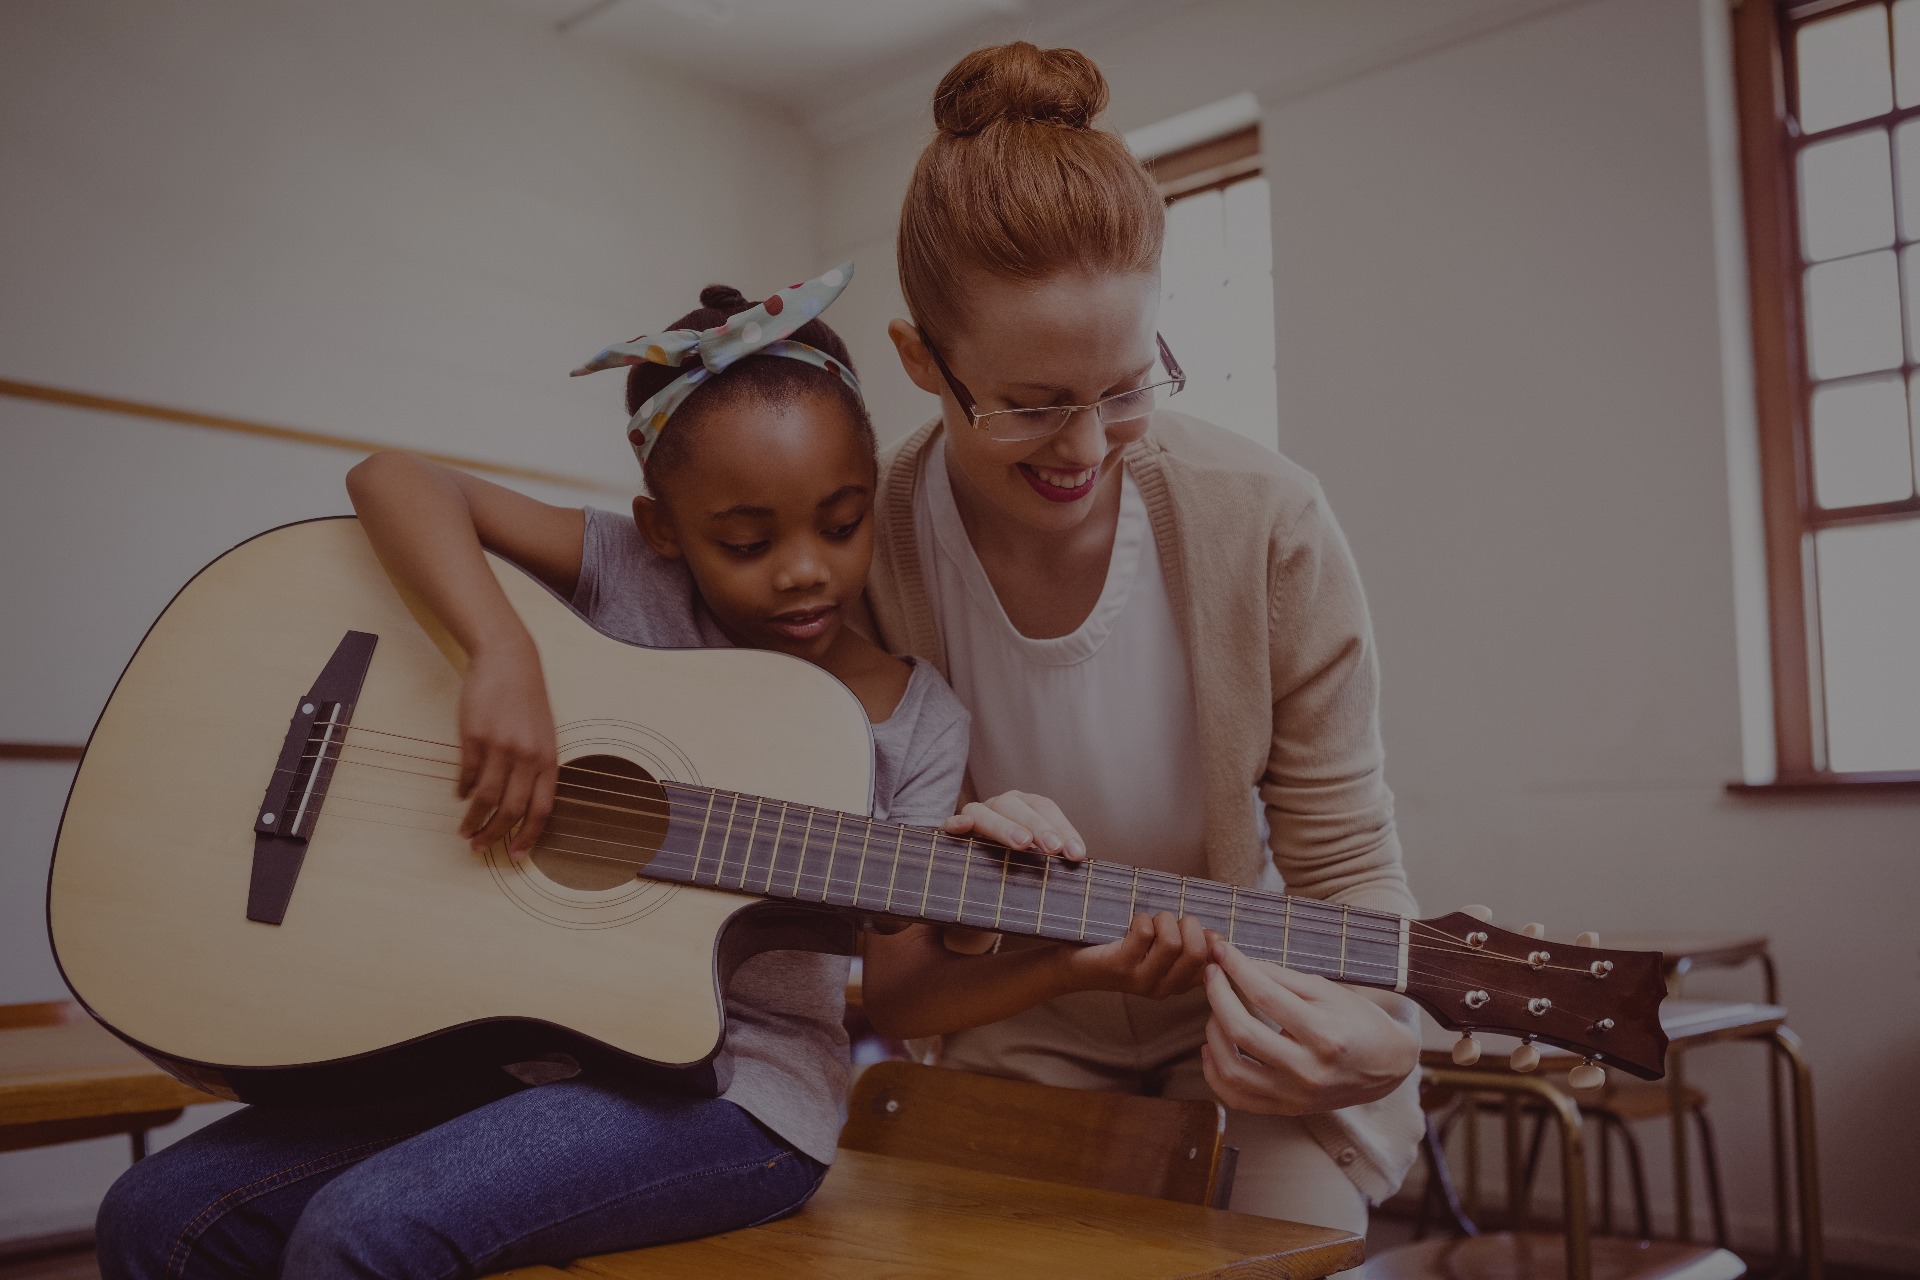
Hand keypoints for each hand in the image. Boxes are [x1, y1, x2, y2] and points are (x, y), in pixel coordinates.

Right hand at [455, 640, 557, 859]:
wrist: (509, 660)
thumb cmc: (527, 699)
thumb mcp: (544, 734)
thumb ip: (536, 769)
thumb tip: (518, 806)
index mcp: (549, 758)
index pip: (542, 809)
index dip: (528, 837)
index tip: (515, 855)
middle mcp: (527, 756)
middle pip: (511, 810)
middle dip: (494, 835)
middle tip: (479, 848)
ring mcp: (500, 746)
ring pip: (485, 798)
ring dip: (473, 820)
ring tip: (464, 831)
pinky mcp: (474, 736)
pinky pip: (467, 774)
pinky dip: (462, 791)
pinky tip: (459, 796)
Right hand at [943, 790, 1085, 859]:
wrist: (975, 877)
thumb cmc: (1014, 865)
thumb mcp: (1036, 859)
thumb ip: (1052, 855)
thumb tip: (1079, 861)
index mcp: (1024, 806)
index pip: (1045, 808)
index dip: (1063, 828)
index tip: (1076, 854)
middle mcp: (1001, 805)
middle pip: (1019, 807)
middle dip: (1038, 826)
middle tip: (1054, 848)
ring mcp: (976, 815)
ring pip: (986, 812)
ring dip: (1004, 826)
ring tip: (1023, 844)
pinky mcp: (952, 830)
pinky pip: (951, 823)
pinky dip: (956, 822)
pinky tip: (964, 827)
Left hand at [1055, 912, 1211, 998]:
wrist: (1072, 967)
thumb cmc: (1119, 950)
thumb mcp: (1156, 954)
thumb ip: (1185, 948)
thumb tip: (1216, 936)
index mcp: (1176, 985)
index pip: (1212, 966)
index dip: (1214, 942)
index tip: (1202, 930)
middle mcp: (1162, 988)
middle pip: (1197, 952)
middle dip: (1189, 925)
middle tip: (1171, 921)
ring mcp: (1141, 980)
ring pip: (1172, 942)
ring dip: (1163, 919)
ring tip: (1150, 921)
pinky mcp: (1120, 966)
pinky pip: (1144, 932)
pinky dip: (1141, 918)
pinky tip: (1131, 924)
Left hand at [1200, 939, 1418, 1115]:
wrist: (1387, 1065)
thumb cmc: (1358, 1020)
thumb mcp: (1327, 991)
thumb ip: (1280, 978)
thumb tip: (1237, 962)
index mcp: (1324, 1033)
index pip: (1265, 995)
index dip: (1237, 968)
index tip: (1222, 951)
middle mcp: (1309, 1070)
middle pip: (1243, 1032)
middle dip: (1218, 996)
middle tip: (1212, 974)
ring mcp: (1296, 1095)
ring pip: (1232, 1069)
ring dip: (1213, 1033)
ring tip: (1215, 1011)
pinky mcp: (1286, 1109)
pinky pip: (1236, 1097)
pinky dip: (1215, 1072)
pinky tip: (1212, 1048)